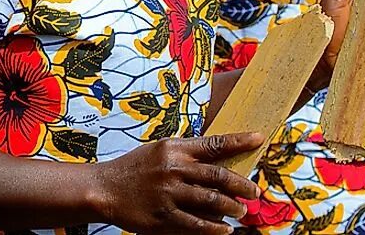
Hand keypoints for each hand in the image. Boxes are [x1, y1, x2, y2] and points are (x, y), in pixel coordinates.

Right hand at [93, 133, 263, 233]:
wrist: (105, 188)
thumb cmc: (135, 169)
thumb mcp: (159, 152)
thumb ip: (186, 155)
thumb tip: (219, 161)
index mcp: (174, 149)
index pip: (213, 143)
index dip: (239, 141)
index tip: (259, 138)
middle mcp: (174, 169)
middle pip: (218, 175)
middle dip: (242, 184)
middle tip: (255, 191)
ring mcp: (169, 193)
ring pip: (211, 200)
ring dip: (232, 207)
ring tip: (241, 211)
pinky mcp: (164, 216)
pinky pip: (196, 224)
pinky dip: (214, 228)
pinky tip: (225, 230)